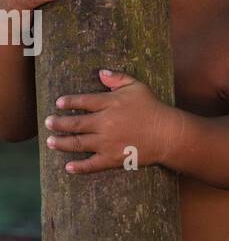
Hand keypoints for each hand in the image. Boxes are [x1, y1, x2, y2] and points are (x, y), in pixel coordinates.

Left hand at [44, 69, 174, 174]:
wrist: (168, 134)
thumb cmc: (154, 108)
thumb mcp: (137, 87)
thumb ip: (118, 78)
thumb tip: (101, 73)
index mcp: (109, 104)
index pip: (82, 101)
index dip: (68, 102)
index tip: (59, 103)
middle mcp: (104, 123)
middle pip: (75, 123)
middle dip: (58, 123)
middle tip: (48, 123)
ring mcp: (107, 142)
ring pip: (78, 143)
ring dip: (61, 143)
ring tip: (50, 142)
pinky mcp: (113, 158)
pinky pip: (92, 164)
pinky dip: (79, 167)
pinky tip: (68, 167)